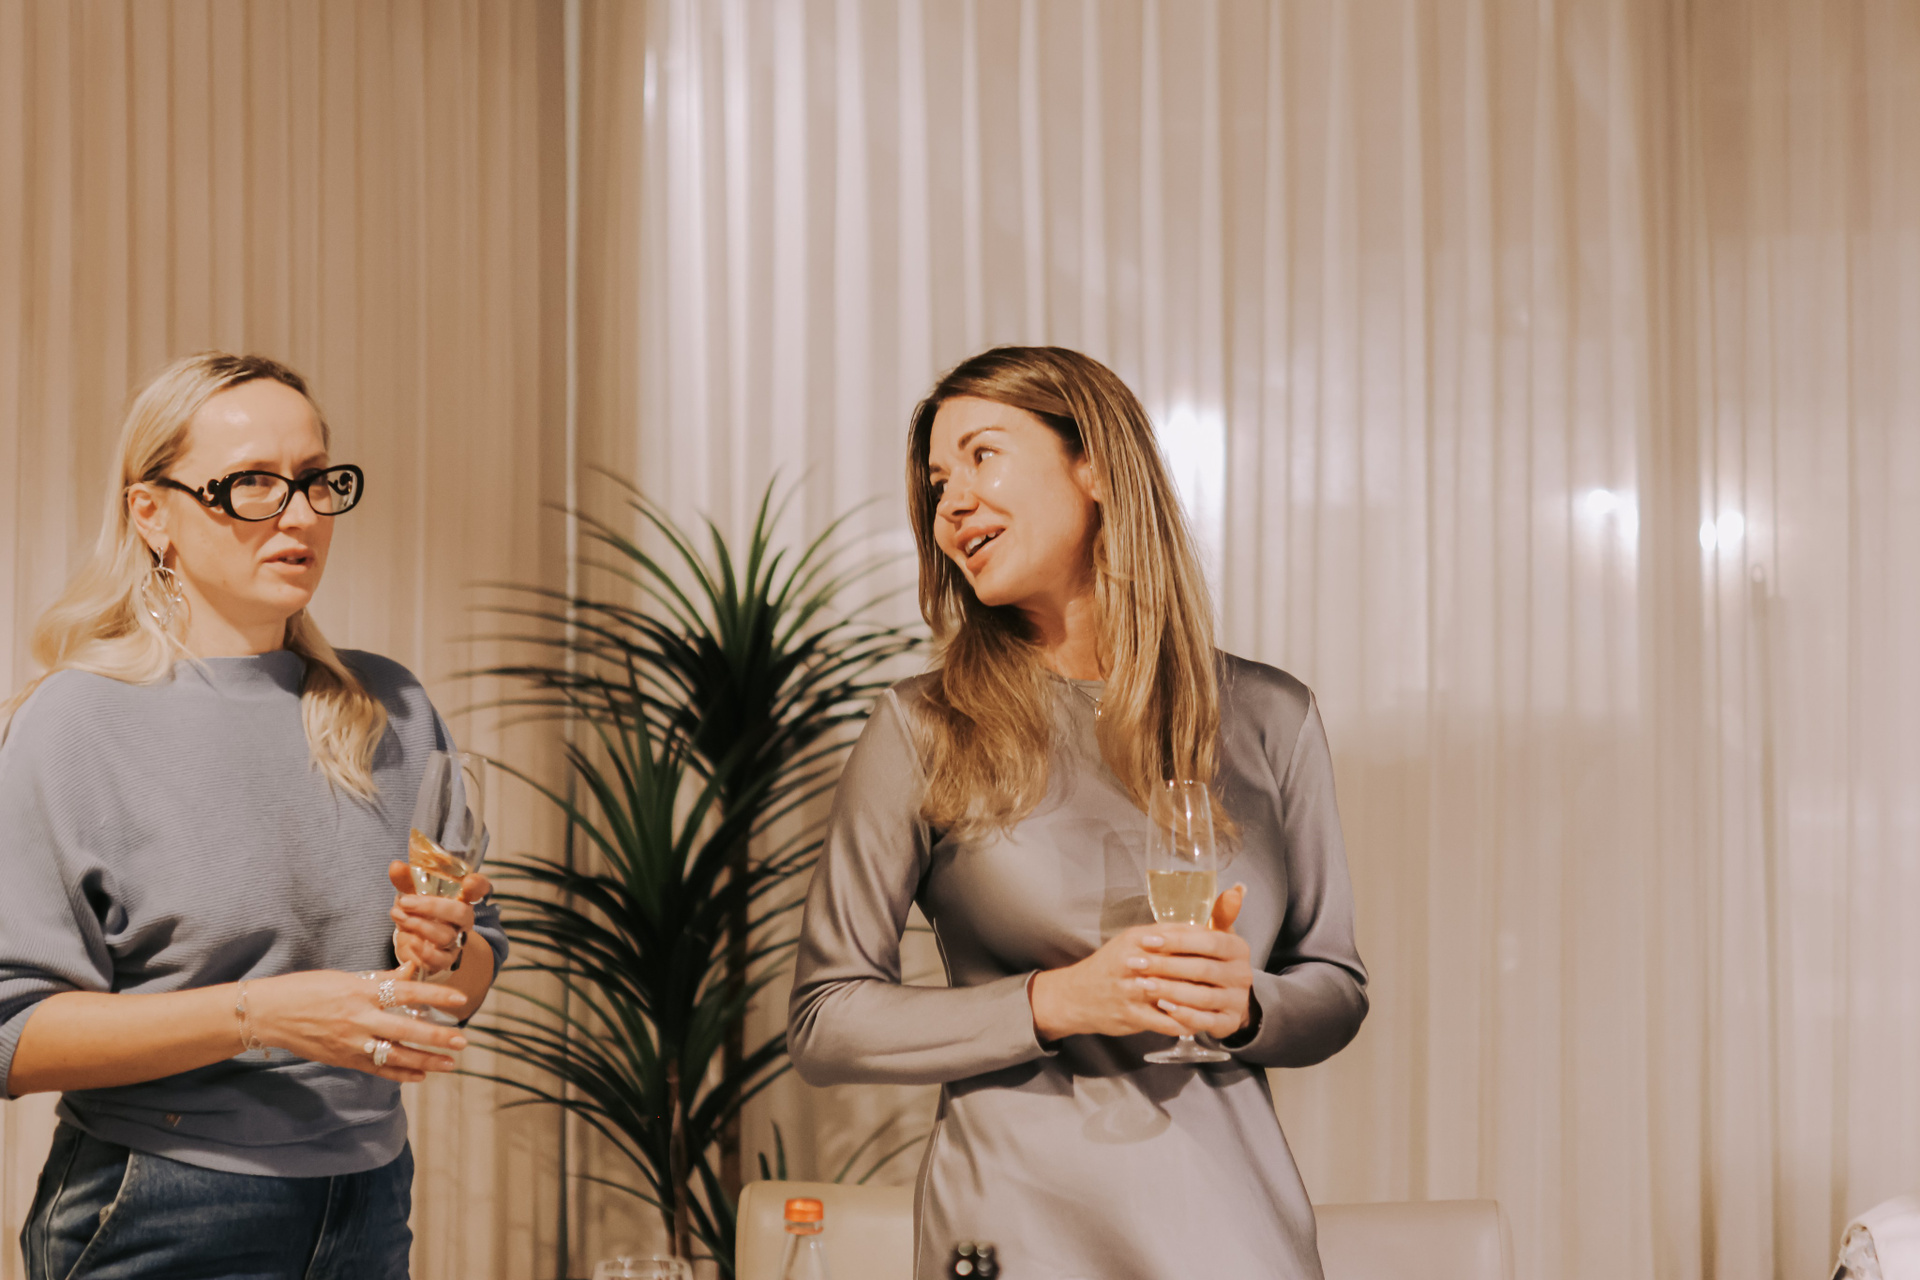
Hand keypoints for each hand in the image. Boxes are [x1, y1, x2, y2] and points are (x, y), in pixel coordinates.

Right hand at [246, 966, 469, 1083]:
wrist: (269, 1014)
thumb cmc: (306, 988)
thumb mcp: (345, 976)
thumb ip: (381, 978)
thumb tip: (412, 970)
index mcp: (360, 992)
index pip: (407, 993)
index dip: (436, 997)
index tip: (461, 1000)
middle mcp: (358, 1019)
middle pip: (406, 1030)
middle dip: (437, 1037)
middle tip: (462, 1041)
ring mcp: (350, 1043)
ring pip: (395, 1055)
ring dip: (425, 1061)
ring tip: (449, 1063)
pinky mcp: (343, 1059)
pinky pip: (377, 1069)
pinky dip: (399, 1073)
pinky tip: (420, 1075)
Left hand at [387, 862, 492, 976]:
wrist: (419, 945)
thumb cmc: (420, 914)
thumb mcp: (413, 895)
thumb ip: (406, 881)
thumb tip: (395, 866)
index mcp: (461, 899)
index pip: (479, 889)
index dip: (478, 885)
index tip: (469, 881)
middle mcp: (463, 921)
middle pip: (461, 913)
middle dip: (431, 906)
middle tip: (405, 901)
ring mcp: (455, 942)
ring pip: (445, 935)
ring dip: (417, 925)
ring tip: (397, 916)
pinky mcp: (444, 961)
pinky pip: (438, 959)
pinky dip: (421, 951)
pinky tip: (408, 940)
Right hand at [1028, 883, 1253, 1043]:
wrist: (1075, 995)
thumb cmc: (1110, 966)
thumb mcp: (1132, 941)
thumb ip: (1163, 935)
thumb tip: (1199, 927)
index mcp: (1137, 939)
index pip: (1178, 936)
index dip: (1204, 943)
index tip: (1226, 948)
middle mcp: (1134, 962)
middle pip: (1179, 964)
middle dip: (1205, 972)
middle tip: (1229, 977)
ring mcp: (1131, 990)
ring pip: (1174, 994)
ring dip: (1197, 999)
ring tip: (1219, 1002)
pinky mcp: (1131, 1015)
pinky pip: (1165, 1020)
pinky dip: (1184, 1022)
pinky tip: (1198, 1022)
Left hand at [1139, 883, 1253, 1040]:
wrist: (1230, 998)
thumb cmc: (1213, 961)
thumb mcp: (1217, 936)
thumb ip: (1220, 914)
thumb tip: (1236, 887)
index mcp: (1238, 949)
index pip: (1209, 941)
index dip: (1177, 940)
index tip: (1147, 939)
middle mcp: (1242, 975)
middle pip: (1202, 970)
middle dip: (1166, 966)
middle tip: (1136, 963)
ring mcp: (1237, 1001)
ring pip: (1202, 997)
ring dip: (1171, 991)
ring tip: (1143, 985)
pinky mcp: (1230, 1023)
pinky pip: (1205, 1021)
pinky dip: (1184, 1015)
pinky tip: (1162, 1008)